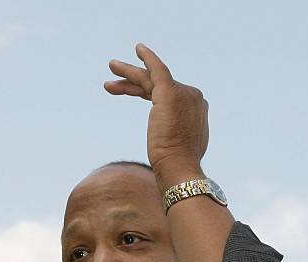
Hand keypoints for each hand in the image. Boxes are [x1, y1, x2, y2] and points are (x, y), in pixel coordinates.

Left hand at [104, 43, 208, 185]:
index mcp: (196, 110)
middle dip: (135, 81)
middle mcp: (192, 98)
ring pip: (151, 79)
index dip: (147, 94)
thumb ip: (179, 138)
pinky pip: (157, 69)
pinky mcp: (170, 92)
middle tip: (116, 77)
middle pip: (158, 86)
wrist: (179, 168)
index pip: (166, 96)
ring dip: (129, 73)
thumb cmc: (177, 166)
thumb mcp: (181, 150)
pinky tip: (138, 49)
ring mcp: (183, 93)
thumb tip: (175, 142)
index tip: (131, 93)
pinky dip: (148, 58)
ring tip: (111, 66)